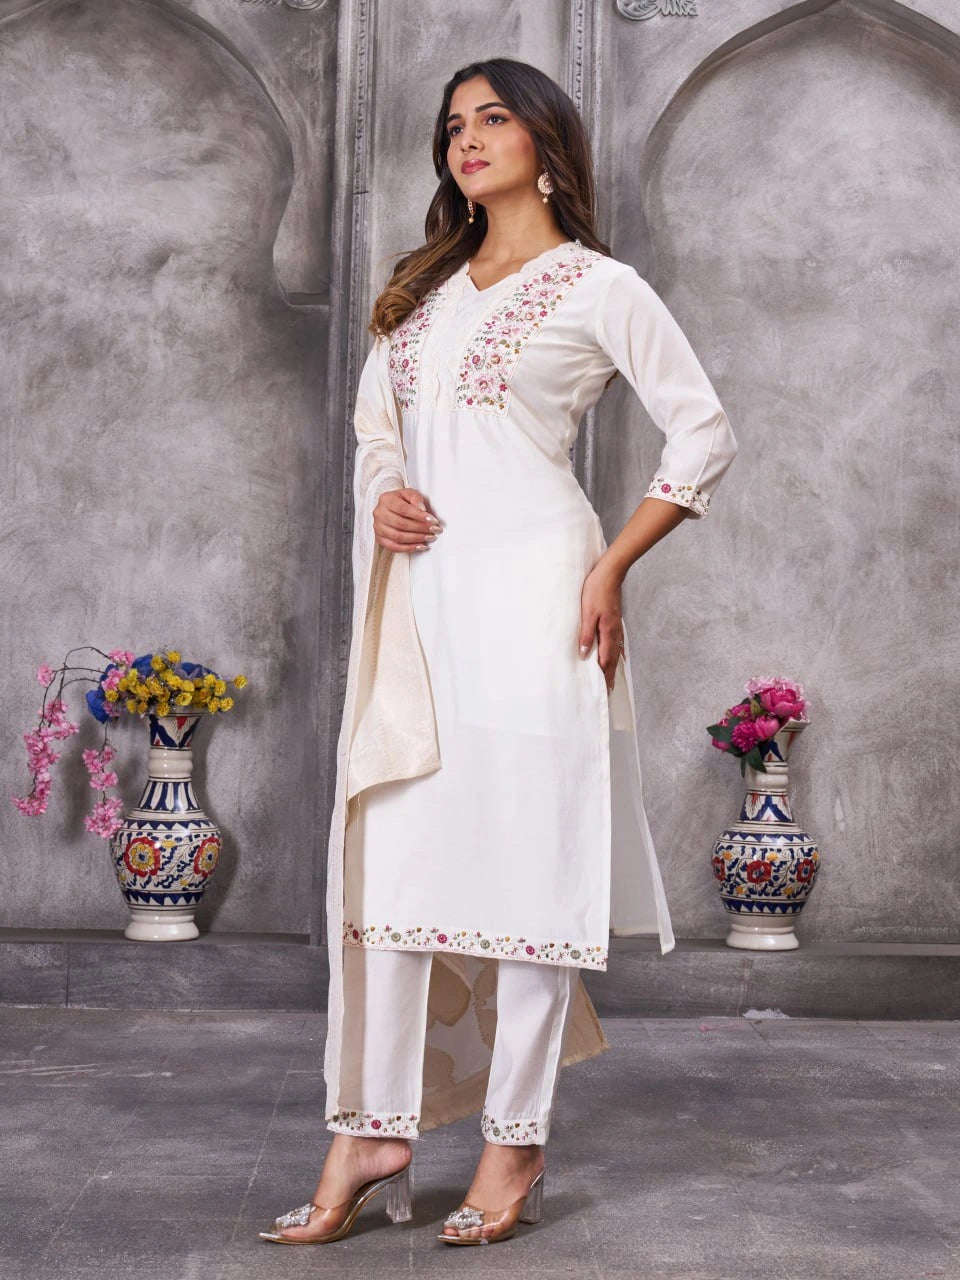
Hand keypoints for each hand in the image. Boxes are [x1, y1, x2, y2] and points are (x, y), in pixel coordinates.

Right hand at [373, 487, 441, 552]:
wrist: (389, 508)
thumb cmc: (401, 500)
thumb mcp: (408, 494)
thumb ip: (415, 498)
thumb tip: (422, 509)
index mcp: (386, 500)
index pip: (403, 509)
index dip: (419, 516)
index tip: (433, 520)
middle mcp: (379, 514)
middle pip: (401, 524)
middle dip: (421, 528)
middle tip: (435, 530)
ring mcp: (378, 528)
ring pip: (398, 536)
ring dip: (417, 539)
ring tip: (430, 537)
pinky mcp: (380, 539)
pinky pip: (394, 547)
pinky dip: (409, 548)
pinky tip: (421, 546)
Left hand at [579, 561, 624, 692]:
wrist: (610, 573)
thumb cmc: (596, 590)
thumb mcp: (587, 613)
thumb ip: (586, 634)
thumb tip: (585, 654)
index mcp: (607, 631)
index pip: (605, 659)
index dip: (603, 675)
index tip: (603, 690)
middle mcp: (614, 632)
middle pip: (612, 659)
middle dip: (609, 675)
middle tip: (609, 691)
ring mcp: (617, 626)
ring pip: (616, 651)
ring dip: (613, 666)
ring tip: (612, 678)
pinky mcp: (615, 620)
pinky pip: (618, 642)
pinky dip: (618, 653)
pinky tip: (619, 655)